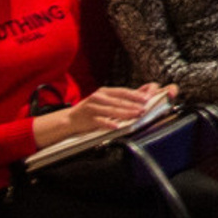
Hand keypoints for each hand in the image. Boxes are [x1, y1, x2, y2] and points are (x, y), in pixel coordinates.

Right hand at [40, 84, 163, 143]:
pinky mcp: (87, 119)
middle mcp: (98, 97)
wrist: (70, 119)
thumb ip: (121, 97)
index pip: (123, 92)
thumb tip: (141, 93)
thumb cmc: (91, 109)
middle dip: (133, 105)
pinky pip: (100, 121)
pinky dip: (108, 123)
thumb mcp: (105, 100)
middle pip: (119, 101)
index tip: (146, 99)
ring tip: (135, 116)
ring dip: (125, 113)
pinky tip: (116, 126)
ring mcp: (92, 108)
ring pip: (112, 111)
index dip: (135, 95)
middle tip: (144, 109)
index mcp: (105, 91)